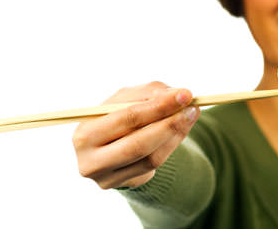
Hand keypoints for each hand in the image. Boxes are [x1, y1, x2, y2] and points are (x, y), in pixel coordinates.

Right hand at [72, 81, 198, 188]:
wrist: (109, 143)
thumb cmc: (117, 114)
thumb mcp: (127, 98)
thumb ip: (150, 92)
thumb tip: (178, 96)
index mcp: (85, 133)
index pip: (127, 119)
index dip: (158, 106)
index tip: (185, 95)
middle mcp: (91, 161)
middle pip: (138, 144)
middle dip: (170, 124)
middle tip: (192, 108)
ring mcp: (107, 178)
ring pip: (150, 158)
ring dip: (176, 134)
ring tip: (191, 115)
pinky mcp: (125, 185)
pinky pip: (154, 166)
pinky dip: (172, 145)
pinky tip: (182, 129)